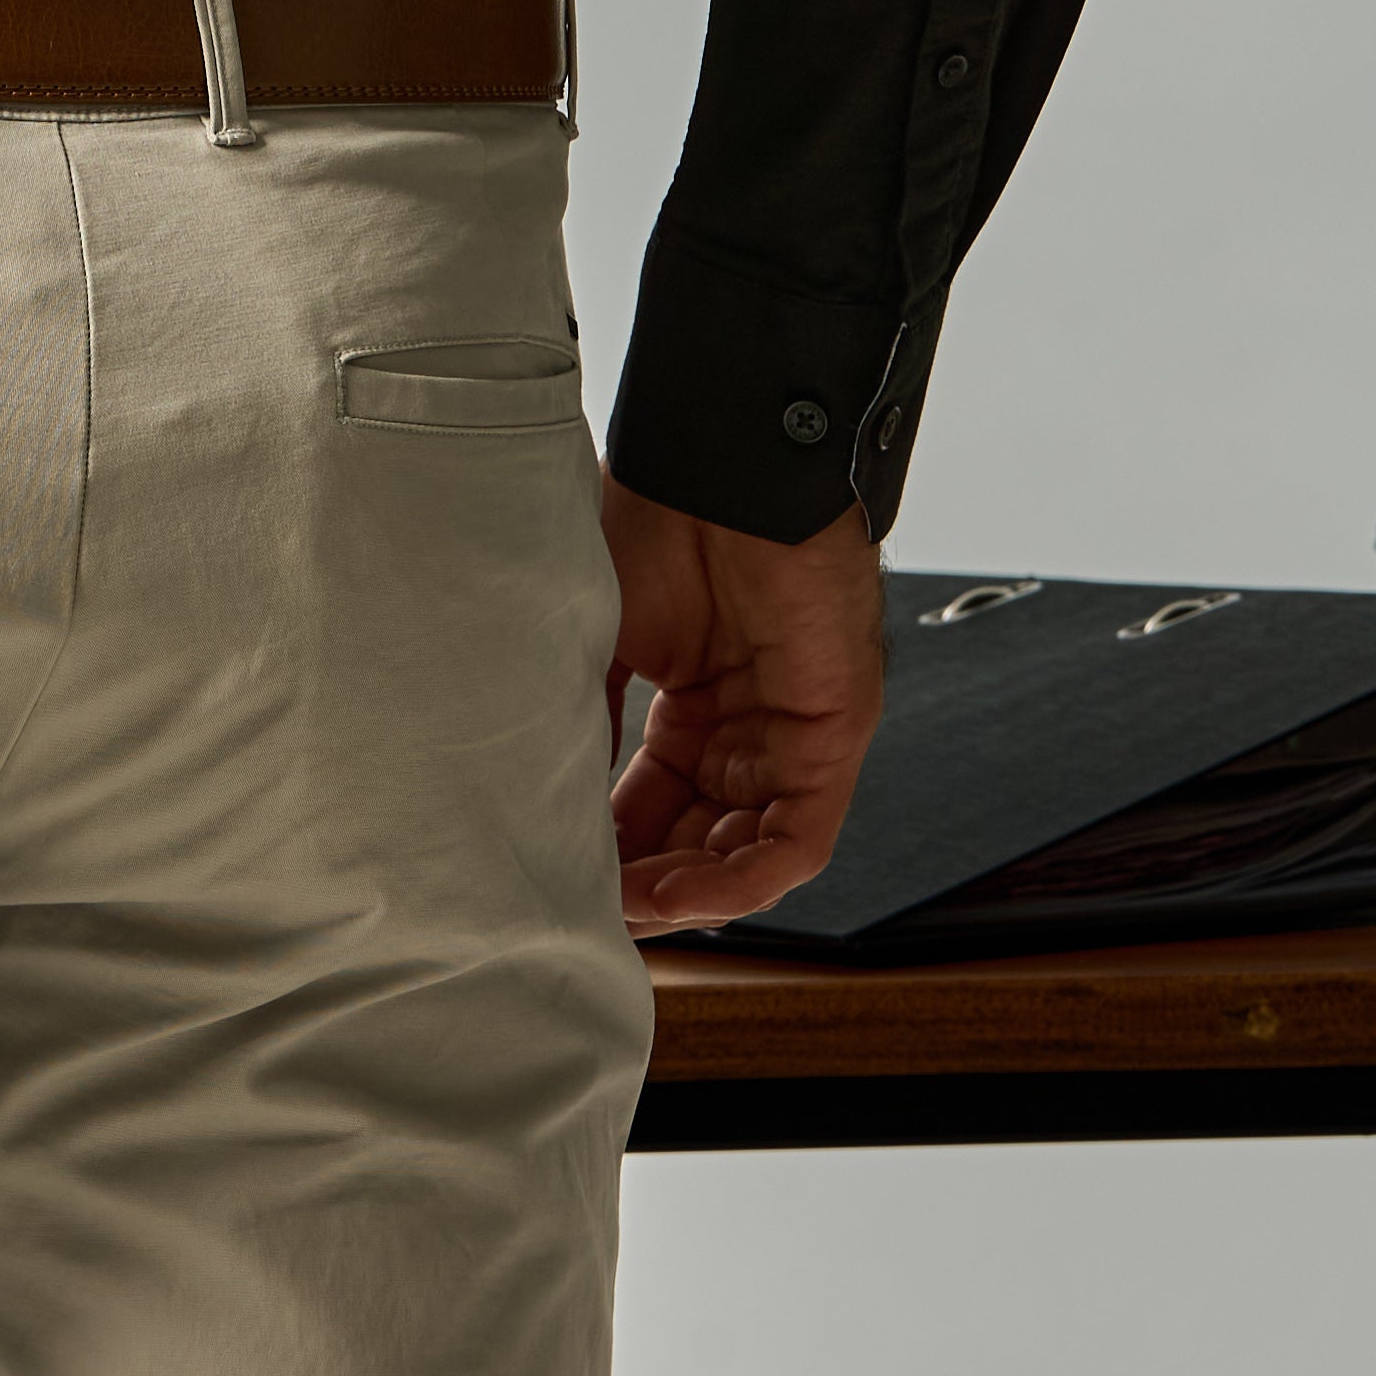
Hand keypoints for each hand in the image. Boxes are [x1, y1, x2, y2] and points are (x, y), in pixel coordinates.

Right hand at [599, 476, 887, 933]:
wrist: (719, 463)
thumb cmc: (659, 519)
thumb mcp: (598, 634)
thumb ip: (583, 719)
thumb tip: (541, 798)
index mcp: (693, 701)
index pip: (650, 806)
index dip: (607, 853)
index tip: (555, 879)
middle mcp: (747, 727)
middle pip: (697, 840)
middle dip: (642, 884)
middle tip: (584, 908)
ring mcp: (792, 734)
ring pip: (746, 852)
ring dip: (687, 893)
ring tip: (625, 912)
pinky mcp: (834, 736)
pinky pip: (795, 839)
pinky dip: (742, 878)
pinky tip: (683, 894)